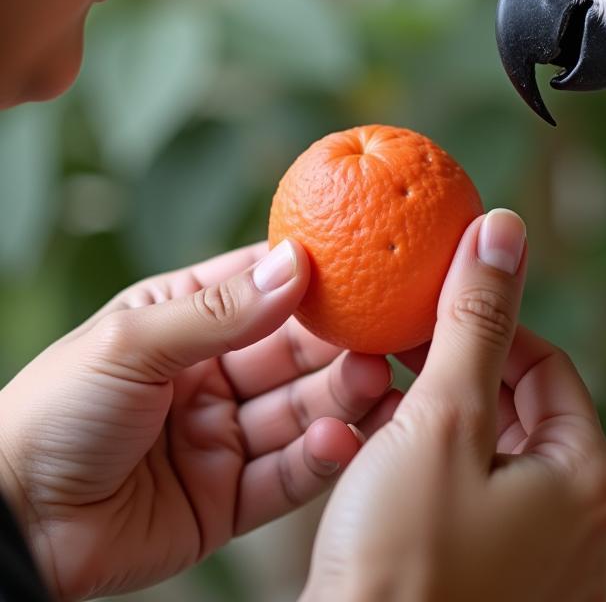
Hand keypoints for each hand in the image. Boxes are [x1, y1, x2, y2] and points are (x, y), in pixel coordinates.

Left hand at [0, 241, 397, 600]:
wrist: (9, 527)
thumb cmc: (51, 415)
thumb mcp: (132, 344)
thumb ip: (219, 310)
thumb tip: (296, 262)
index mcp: (184, 323)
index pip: (263, 289)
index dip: (314, 278)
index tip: (367, 265)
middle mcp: (211, 376)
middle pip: (294, 353)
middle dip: (340, 344)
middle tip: (385, 334)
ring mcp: (222, 439)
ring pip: (300, 411)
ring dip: (342, 397)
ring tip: (375, 384)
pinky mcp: (228, 500)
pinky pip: (286, 475)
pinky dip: (319, 458)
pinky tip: (340, 440)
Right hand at [303, 210, 605, 601]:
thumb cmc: (400, 567)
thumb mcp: (442, 420)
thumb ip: (476, 319)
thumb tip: (504, 229)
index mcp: (590, 478)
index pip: (545, 363)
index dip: (483, 328)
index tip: (428, 313)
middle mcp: (588, 527)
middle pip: (525, 411)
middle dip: (461, 376)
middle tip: (400, 356)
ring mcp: (552, 568)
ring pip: (500, 458)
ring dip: (447, 423)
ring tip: (387, 406)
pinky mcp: (509, 592)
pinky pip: (486, 507)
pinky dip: (444, 475)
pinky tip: (393, 467)